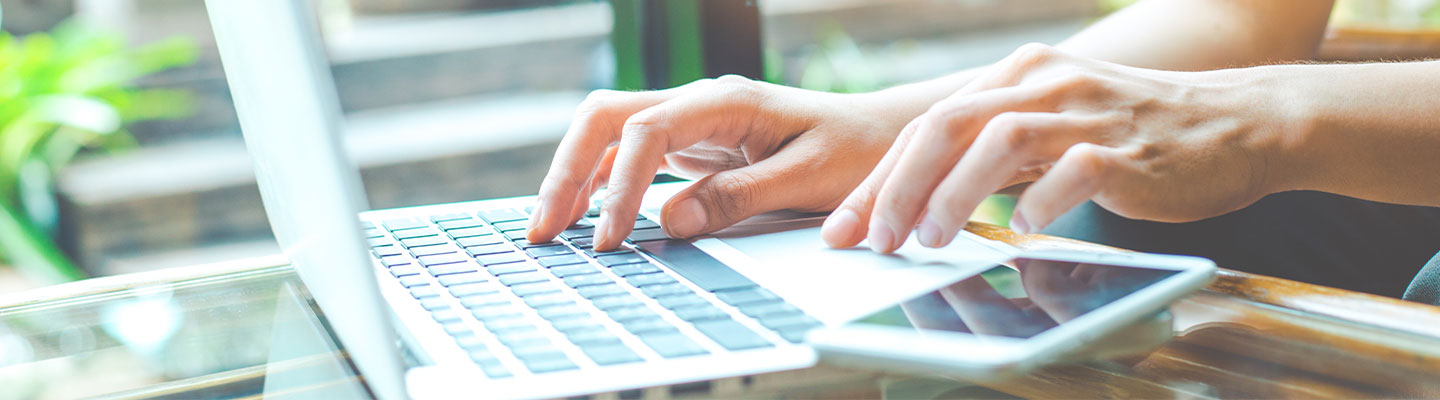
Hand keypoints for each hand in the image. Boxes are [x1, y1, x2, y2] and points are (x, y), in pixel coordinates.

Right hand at [527, 75, 913, 249]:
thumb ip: (739, 197)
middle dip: (567, 170)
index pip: (646, 130)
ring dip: (574, 177)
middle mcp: (699, 103)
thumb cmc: (855, 154)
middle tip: (544, 229)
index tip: (612, 238)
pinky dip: (601, 183)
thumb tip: (670, 220)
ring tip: (549, 230)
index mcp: (726, 101)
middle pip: (606, 117)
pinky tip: (586, 217)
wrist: (882, 138)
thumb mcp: (806, 180)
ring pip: (609, 133)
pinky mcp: (692, 144)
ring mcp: (691, 121)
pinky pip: (629, 154)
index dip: (620, 185)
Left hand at [822, 43, 1298, 251]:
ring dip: (953, 194)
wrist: (1238, 123)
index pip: (927, 124)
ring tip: (930, 239)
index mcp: (1018, 74)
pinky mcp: (1126, 149)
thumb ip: (994, 143)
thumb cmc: (1134, 132)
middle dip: (897, 187)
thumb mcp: (1052, 121)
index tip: (848, 226)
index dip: (880, 178)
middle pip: (946, 126)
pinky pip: (1070, 172)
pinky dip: (1037, 203)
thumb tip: (922, 188)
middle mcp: (1044, 82)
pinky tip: (1020, 230)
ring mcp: (1085, 112)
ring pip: (997, 140)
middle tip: (874, 239)